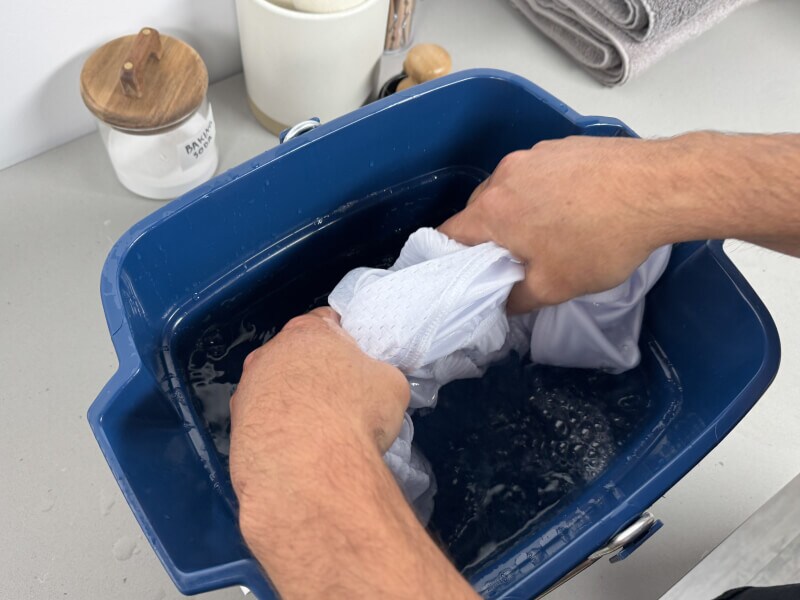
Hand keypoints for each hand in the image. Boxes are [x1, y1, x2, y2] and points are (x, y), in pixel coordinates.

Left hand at [228, 308, 477, 598]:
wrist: (310, 467)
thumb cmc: (356, 414)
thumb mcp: (390, 385)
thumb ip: (380, 375)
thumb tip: (380, 385)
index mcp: (309, 333)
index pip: (328, 323)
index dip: (346, 340)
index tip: (355, 355)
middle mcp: (271, 358)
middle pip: (296, 359)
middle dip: (317, 374)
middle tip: (342, 399)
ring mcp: (249, 396)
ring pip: (275, 395)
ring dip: (295, 408)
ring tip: (323, 437)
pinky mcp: (239, 434)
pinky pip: (266, 429)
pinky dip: (282, 438)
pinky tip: (303, 459)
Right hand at [439, 135, 670, 311]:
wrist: (659, 187)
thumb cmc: (602, 240)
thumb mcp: (555, 287)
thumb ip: (517, 299)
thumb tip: (504, 300)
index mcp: (493, 209)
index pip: (449, 233)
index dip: (452, 257)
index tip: (468, 272)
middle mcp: (505, 175)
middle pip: (479, 210)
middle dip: (490, 236)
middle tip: (515, 259)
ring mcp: (535, 154)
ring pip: (510, 189)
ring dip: (519, 212)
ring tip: (551, 233)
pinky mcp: (562, 145)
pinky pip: (539, 173)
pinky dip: (546, 192)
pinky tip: (576, 208)